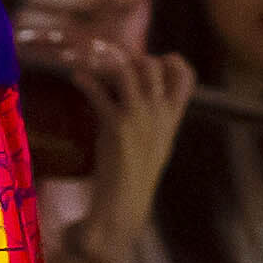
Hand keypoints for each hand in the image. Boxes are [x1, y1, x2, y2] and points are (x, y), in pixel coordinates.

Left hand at [74, 48, 195, 252]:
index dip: (173, 61)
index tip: (159, 58)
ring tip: (94, 65)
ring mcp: (139, 118)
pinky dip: (85, 80)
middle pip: (153, 66)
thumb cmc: (136, 175)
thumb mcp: (157, 144)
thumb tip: (142, 96)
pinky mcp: (116, 125)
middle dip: (133, 58)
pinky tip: (76, 77)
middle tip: (116, 64)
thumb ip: (156, 119)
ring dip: (109, 64)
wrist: (125, 204)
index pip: (186, 78)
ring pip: (128, 72)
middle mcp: (159, 114)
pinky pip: (99, 92)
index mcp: (172, 119)